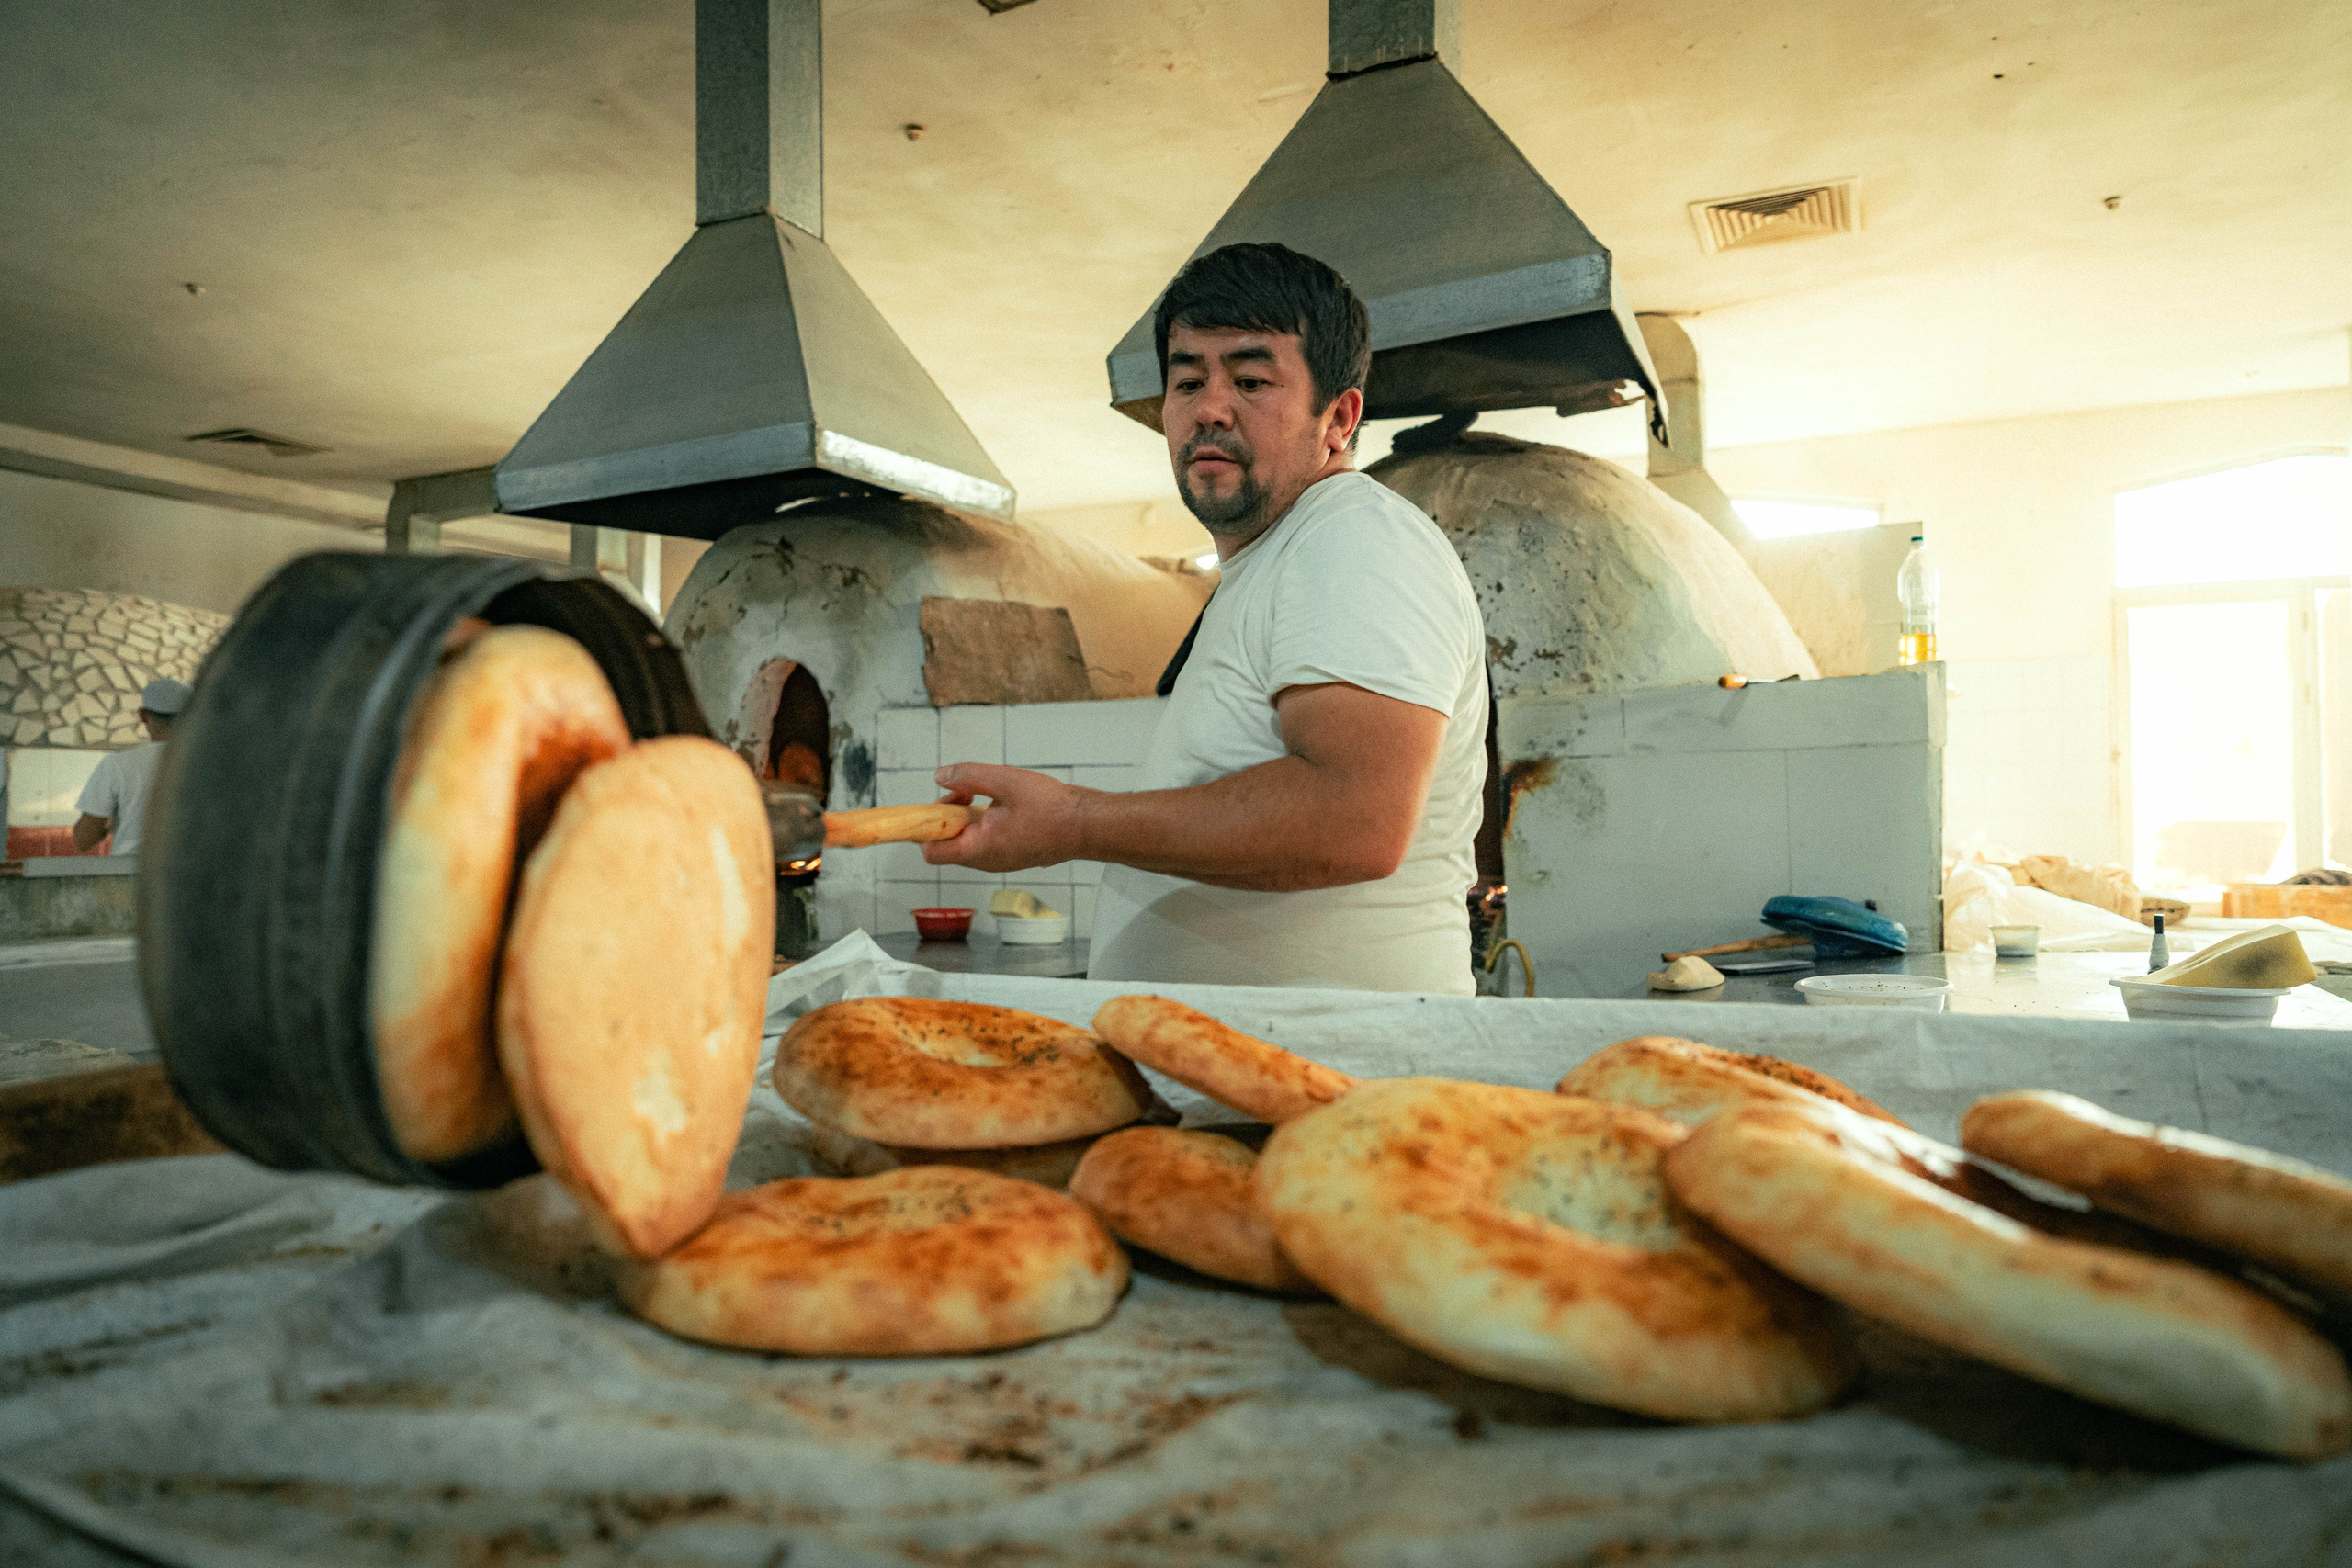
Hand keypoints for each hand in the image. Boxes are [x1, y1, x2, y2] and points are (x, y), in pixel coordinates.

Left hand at [924, 763, 1089, 872]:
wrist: (1087, 826)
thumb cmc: (1052, 807)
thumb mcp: (1005, 780)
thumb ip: (968, 776)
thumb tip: (940, 776)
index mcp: (980, 848)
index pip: (931, 851)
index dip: (927, 826)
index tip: (944, 802)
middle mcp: (986, 862)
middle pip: (947, 844)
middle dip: (949, 815)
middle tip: (969, 791)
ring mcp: (999, 862)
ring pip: (966, 842)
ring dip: (967, 817)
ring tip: (990, 797)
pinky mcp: (1011, 856)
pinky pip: (984, 842)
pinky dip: (984, 823)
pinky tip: (1004, 806)